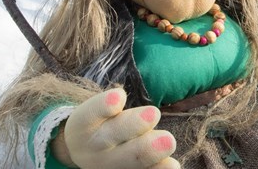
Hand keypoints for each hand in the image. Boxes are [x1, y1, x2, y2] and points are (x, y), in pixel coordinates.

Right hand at [54, 88, 178, 168]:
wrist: (85, 155)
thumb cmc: (102, 124)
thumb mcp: (98, 113)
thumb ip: (115, 107)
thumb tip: (153, 106)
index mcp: (85, 124)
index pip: (91, 113)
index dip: (104, 105)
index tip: (120, 96)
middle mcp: (95, 146)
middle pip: (114, 134)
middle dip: (134, 124)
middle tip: (154, 113)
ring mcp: (108, 165)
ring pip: (130, 159)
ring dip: (150, 150)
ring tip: (169, 141)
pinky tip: (173, 165)